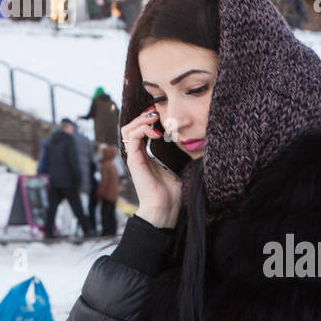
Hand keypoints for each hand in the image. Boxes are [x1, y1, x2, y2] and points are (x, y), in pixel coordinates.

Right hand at [120, 105, 183, 227]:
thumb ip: (177, 154)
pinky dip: (141, 129)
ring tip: (154, 118)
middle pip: (131, 127)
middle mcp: (137, 154)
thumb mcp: (176, 167)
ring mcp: (134, 157)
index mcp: (145, 155)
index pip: (139, 130)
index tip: (160, 113)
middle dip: (143, 116)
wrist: (164, 208)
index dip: (147, 119)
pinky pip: (131, 137)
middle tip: (156, 112)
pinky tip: (155, 132)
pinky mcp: (133, 160)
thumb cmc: (172, 192)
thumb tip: (192, 141)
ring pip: (128, 129)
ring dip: (140, 120)